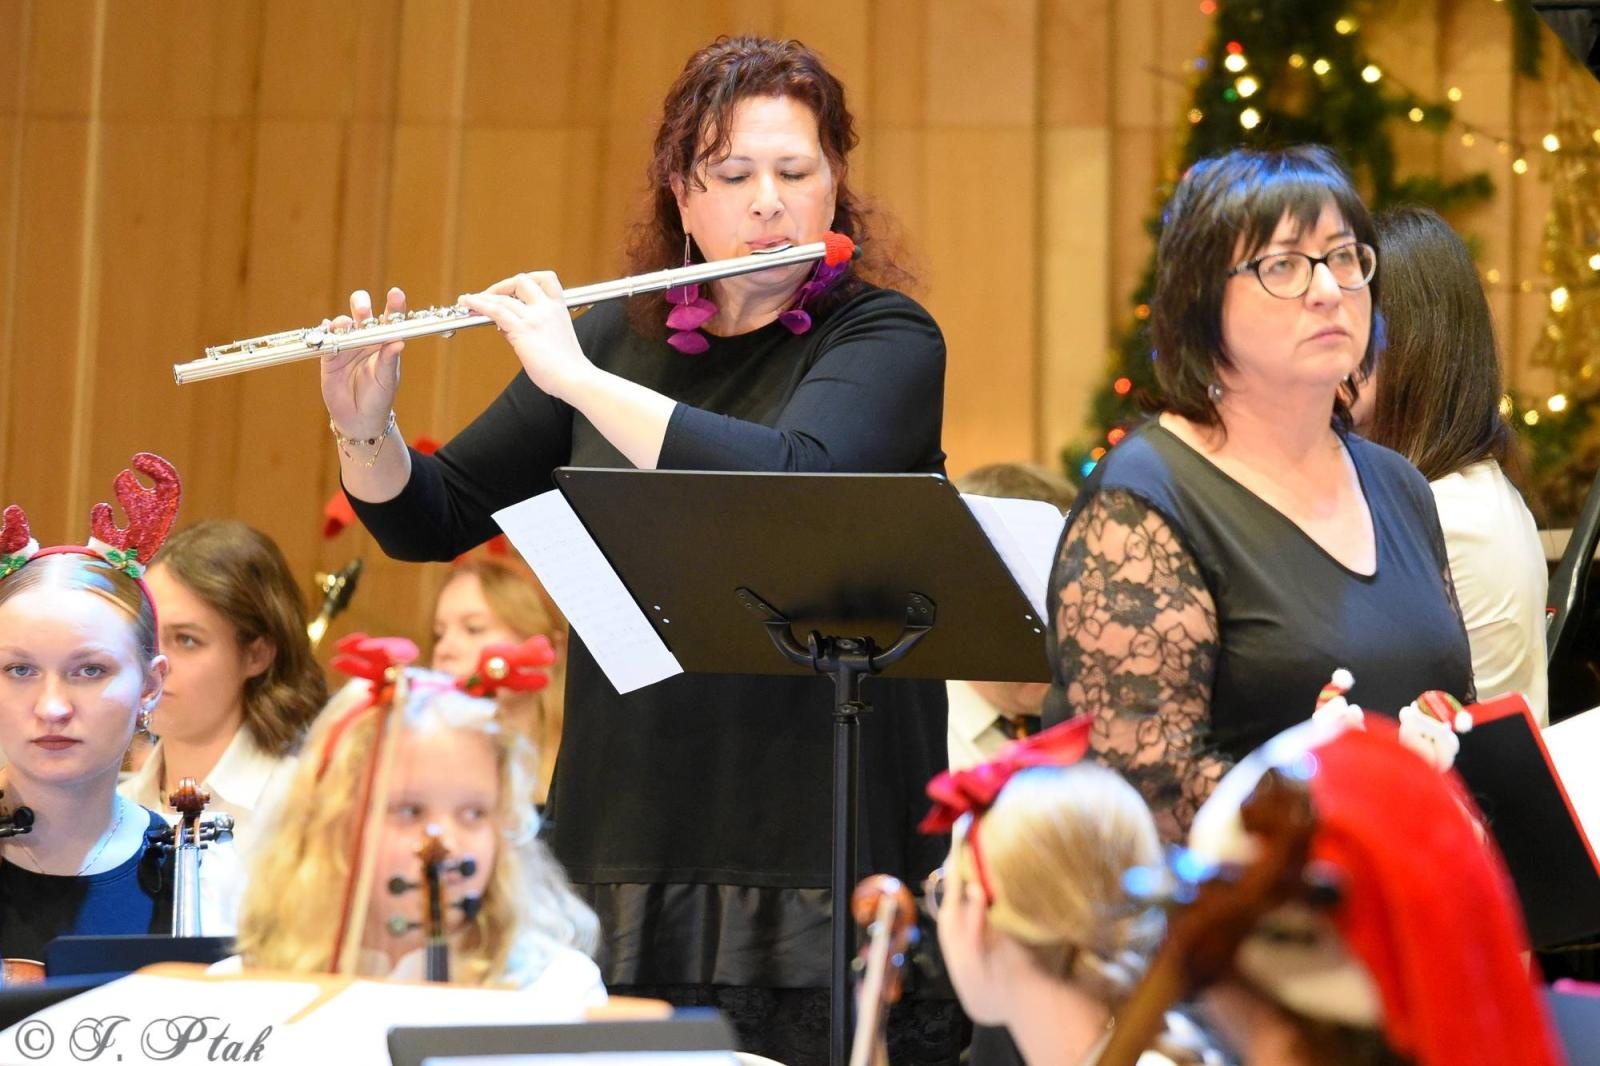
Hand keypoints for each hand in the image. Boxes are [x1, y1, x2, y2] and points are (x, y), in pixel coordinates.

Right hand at [321, 287, 405, 436]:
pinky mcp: (329, 357)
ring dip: (343, 322)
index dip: (394, 306)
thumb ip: (390, 360)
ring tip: (345, 324)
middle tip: (362, 306)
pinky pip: (326, 342)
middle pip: (363, 316)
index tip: (396, 294)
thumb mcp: (387, 380)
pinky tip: (326, 330)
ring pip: (343, 327)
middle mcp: (365, 341)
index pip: (391, 320)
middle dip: (361, 306)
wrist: (359, 419)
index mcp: (384, 343)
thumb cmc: (379, 398)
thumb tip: (399, 342)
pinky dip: (325, 334)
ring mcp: (347, 347)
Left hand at [459, 272, 593, 400]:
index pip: (546, 279)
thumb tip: (507, 328)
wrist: (575, 378)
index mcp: (559, 309)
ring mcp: (534, 317)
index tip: (514, 289)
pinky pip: (496, 310)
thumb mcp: (555, 341)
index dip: (528, 280)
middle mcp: (547, 308)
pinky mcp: (522, 330)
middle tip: (488, 297)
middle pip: (521, 281)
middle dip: (502, 287)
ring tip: (468, 301)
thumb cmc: (568, 368)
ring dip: (482, 297)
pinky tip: (468, 303)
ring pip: (503, 297)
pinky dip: (478, 304)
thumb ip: (533, 330)